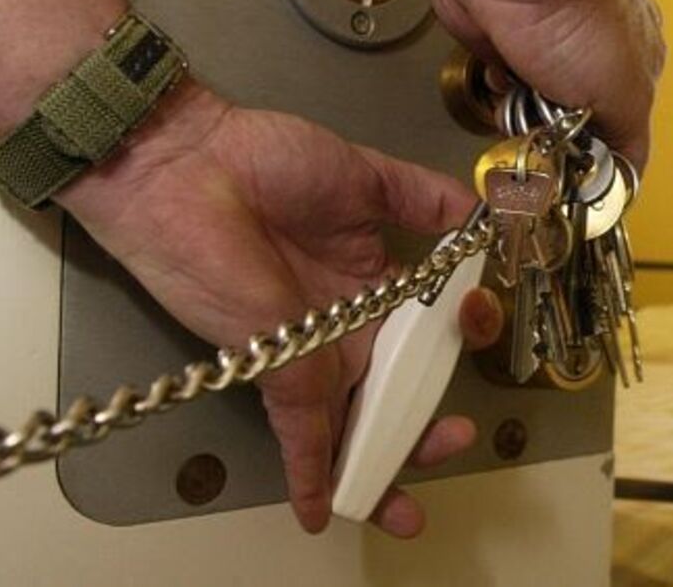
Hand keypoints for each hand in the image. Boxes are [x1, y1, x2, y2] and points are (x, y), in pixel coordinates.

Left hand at [59, 81, 504, 534]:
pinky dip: (316, 477)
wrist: (189, 163)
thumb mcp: (365, 176)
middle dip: (428, 430)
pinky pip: (302, 436)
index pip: (426, 332)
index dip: (462, 337)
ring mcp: (311, 354)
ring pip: (355, 425)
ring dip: (386, 467)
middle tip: (457, 437)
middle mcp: (345, 328)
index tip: (477, 318)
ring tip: (411, 505)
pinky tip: (326, 511)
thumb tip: (483, 216)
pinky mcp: (278, 371)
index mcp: (371, 285)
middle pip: (394, 395)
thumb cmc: (270, 162)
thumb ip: (425, 199)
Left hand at [422, 0, 664, 169]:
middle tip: (552, 141)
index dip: (601, 165)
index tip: (583, 185)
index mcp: (637, 67)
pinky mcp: (505, 50)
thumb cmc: (574, 6)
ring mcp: (546, 55)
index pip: (624, 138)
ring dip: (526, 122)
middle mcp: (594, 60)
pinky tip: (504, 81)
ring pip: (536, 118)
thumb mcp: (627, 95)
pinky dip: (498, 96)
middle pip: (576, 132)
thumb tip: (627, 182)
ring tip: (527, 102)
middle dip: (560, 144)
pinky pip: (500, 95)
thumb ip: (630, 145)